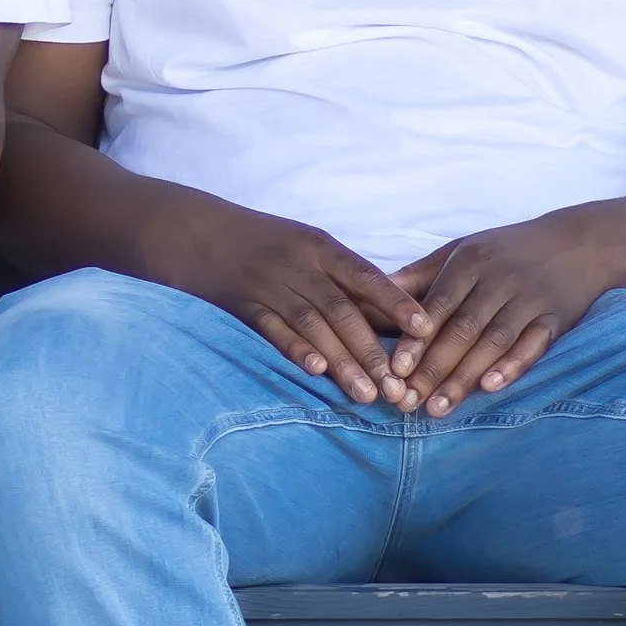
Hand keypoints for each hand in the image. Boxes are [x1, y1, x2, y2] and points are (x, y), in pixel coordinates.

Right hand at [179, 207, 431, 403]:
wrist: (200, 232)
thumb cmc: (266, 243)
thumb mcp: (306, 246)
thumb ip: (343, 278)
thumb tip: (392, 316)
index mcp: (320, 247)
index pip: (367, 277)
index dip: (396, 303)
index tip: (425, 329)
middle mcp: (298, 265)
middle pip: (343, 310)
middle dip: (372, 351)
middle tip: (398, 387)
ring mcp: (269, 284)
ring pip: (312, 325)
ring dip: (342, 361)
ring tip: (367, 394)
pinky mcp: (243, 305)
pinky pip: (272, 329)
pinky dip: (294, 349)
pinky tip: (316, 371)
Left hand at [389, 211, 616, 413]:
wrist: (581, 241)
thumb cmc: (508, 249)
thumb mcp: (463, 249)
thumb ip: (421, 275)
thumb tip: (373, 293)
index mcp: (470, 262)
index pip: (438, 306)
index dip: (416, 340)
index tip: (396, 371)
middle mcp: (499, 280)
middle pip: (462, 329)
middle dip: (433, 368)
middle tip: (408, 402)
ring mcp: (529, 298)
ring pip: (494, 341)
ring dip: (465, 377)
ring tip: (439, 408)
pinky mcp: (557, 317)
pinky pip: (534, 344)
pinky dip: (513, 365)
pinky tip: (490, 386)